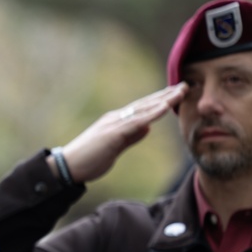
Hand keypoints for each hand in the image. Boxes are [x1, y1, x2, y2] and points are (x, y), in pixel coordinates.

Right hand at [55, 83, 187, 183]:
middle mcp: (115, 118)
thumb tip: (147, 128)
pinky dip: (152, 113)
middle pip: (145, 104)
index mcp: (116, 122)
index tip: (175, 94)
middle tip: (184, 85)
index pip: (141, 109)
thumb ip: (130, 137)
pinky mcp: (113, 133)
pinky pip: (136, 121)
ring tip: (180, 91)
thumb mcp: (114, 148)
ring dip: (163, 99)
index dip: (159, 101)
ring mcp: (114, 124)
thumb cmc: (88, 159)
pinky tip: (165, 107)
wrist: (67, 166)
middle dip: (165, 95)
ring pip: (143, 109)